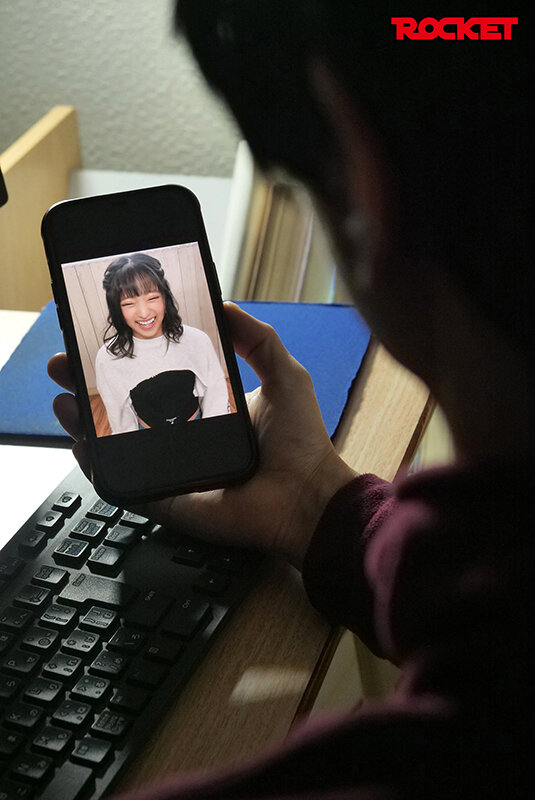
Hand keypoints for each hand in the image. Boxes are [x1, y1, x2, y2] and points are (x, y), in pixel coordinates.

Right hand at [48, 303, 354, 568]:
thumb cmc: (300, 442)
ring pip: (112, 445)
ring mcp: (169, 468)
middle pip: (122, 408)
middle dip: (88, 385)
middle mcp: (181, 436)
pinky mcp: (165, 499)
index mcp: (204, 407)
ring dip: (81, 422)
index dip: (123, 360)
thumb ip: (257, 338)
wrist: (307, 497)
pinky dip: (95, 467)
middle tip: (65, 362)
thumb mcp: (283, 374)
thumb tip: (226, 305)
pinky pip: (121, 484)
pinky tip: (80, 442)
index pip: (152, 379)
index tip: (97, 335)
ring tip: (64, 398)